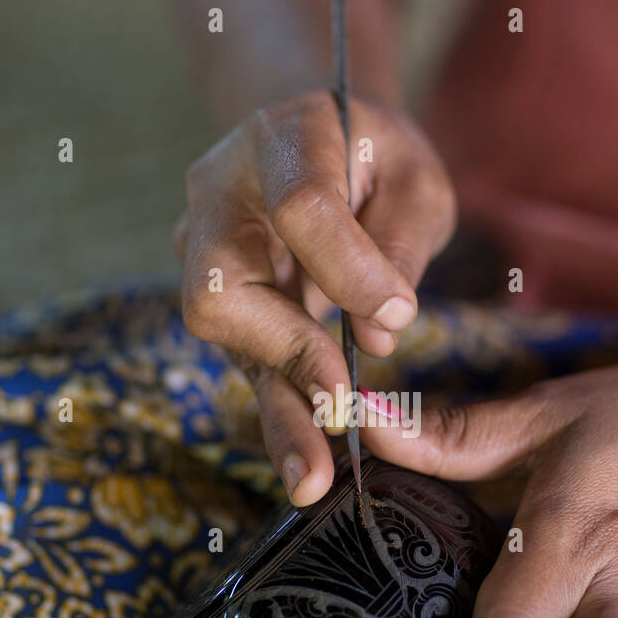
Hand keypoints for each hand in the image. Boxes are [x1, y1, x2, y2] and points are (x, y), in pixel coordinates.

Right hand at [176, 91, 454, 504]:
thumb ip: (400, 243)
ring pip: (222, 340)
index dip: (348, 268)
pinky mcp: (221, 305)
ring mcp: (203, 253)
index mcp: (281, 140)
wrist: (313, 141)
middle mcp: (219, 199)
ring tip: (313, 477)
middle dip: (285, 354)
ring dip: (275, 408)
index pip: (301, 206)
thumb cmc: (374, 158)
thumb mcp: (414, 178)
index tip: (398, 312)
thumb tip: (379, 331)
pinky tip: (307, 468)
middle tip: (340, 410)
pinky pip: (247, 363)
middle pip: (223, 285)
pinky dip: (282, 414)